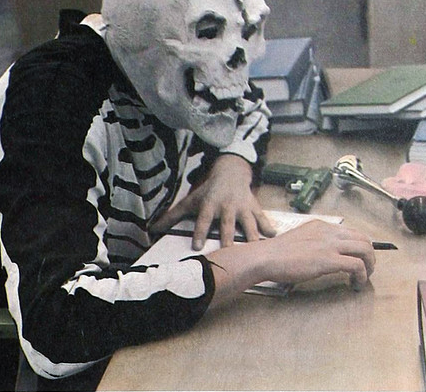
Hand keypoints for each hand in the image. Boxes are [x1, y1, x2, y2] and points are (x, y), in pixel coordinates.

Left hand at [150, 154, 275, 249]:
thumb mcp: (191, 200)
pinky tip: (273, 237)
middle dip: (228, 237)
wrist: (231, 172)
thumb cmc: (208, 190)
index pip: (203, 220)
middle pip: (227, 224)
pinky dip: (268, 227)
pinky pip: (262, 218)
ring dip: (251, 236)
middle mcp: (226, 206)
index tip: (197, 246)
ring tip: (254, 250)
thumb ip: (173, 216)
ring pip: (248, 223)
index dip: (199, 232)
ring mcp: (242, 207)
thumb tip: (152, 229)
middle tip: (229, 252)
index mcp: (209, 205)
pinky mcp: (254, 207)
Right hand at [205, 220, 376, 305]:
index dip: (361, 247)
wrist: (266, 257)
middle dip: (370, 257)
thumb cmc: (277, 254)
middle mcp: (329, 232)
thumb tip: (322, 254)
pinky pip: (356, 266)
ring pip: (365, 250)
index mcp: (321, 226)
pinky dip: (361, 276)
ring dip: (370, 266)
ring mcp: (330, 245)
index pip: (352, 232)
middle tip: (366, 270)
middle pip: (364, 239)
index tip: (360, 259)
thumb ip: (314, 242)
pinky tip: (355, 284)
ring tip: (363, 278)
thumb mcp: (299, 240)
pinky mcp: (329, 260)